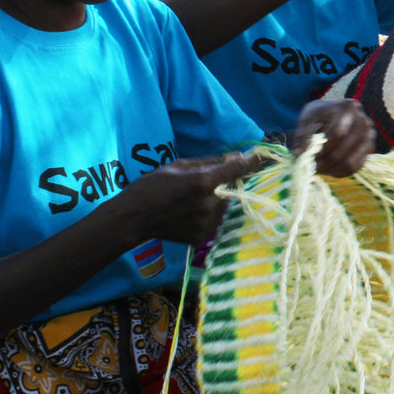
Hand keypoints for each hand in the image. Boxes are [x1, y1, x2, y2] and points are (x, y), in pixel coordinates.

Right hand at [121, 153, 260, 244]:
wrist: (132, 218)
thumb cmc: (151, 186)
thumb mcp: (178, 166)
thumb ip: (208, 163)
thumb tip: (233, 157)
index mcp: (203, 182)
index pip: (237, 169)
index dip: (251, 162)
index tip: (261, 156)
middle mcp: (209, 203)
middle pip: (231, 189)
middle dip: (225, 184)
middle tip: (204, 183)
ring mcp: (206, 223)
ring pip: (222, 206)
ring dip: (215, 200)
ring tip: (189, 200)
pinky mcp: (201, 237)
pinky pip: (213, 221)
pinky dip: (206, 215)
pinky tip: (187, 213)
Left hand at [292, 98, 375, 176]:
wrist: (331, 116)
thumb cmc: (318, 116)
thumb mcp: (307, 119)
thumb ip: (302, 135)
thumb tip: (300, 153)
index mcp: (348, 108)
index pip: (338, 133)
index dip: (323, 148)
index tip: (310, 155)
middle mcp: (363, 121)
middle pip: (344, 149)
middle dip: (326, 161)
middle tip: (313, 167)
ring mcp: (369, 137)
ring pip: (350, 161)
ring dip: (332, 169)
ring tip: (319, 169)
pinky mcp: (368, 150)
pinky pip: (355, 168)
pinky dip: (340, 172)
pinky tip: (328, 169)